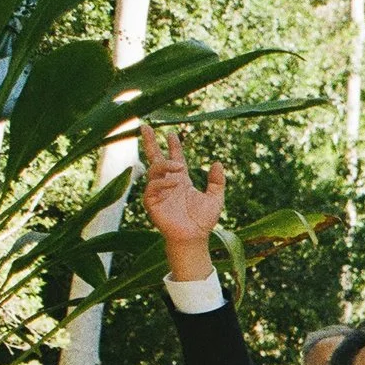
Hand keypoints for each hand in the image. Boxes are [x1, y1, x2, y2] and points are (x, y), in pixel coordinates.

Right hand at [137, 124, 224, 250]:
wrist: (195, 237)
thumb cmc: (204, 220)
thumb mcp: (215, 198)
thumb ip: (217, 181)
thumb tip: (218, 162)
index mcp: (182, 180)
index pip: (175, 158)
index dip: (174, 146)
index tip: (172, 133)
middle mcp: (168, 183)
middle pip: (155, 158)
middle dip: (150, 142)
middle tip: (146, 126)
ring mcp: (158, 192)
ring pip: (154, 170)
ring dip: (166, 165)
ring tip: (179, 166)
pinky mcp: (151, 202)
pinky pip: (152, 187)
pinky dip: (162, 183)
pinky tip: (174, 183)